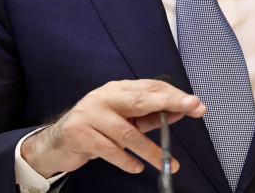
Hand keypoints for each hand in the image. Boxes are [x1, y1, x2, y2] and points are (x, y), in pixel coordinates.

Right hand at [21, 79, 204, 177]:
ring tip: (167, 163)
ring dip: (150, 149)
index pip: (150, 87)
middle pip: (140, 99)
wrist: (58, 141)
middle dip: (169, 103)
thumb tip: (179, 112)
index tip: (195, 104)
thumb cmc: (97, 128)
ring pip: (126, 132)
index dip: (174, 95)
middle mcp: (104, 97)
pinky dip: (125, 160)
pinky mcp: (79, 134)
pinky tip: (136, 167)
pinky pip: (108, 149)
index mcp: (118, 90)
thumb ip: (150, 116)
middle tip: (192, 108)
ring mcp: (90, 114)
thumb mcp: (125, 119)